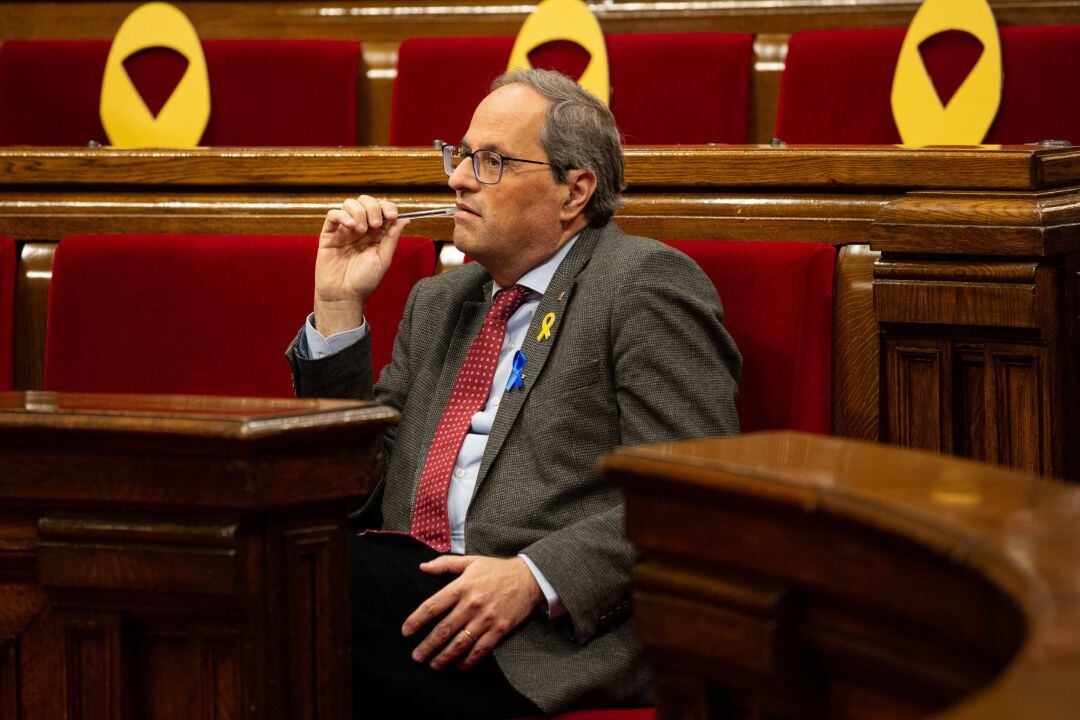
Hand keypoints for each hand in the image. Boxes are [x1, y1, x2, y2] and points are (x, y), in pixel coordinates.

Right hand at [313, 195, 409, 335]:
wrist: (344, 295)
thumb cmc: (364, 281)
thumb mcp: (383, 259)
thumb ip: (392, 238)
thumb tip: (405, 219)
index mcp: (376, 233)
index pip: (382, 209)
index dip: (388, 207)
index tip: (392, 215)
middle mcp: (361, 228)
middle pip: (366, 202)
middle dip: (374, 208)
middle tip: (376, 224)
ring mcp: (344, 229)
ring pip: (350, 204)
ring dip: (359, 212)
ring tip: (361, 230)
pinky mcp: (329, 233)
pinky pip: (333, 214)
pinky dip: (343, 215)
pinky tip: (351, 227)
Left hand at [402, 555, 542, 670]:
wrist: (529, 577)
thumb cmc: (497, 569)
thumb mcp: (471, 561)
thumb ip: (445, 564)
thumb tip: (422, 567)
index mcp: (462, 586)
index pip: (432, 606)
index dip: (416, 621)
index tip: (406, 632)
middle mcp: (471, 604)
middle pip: (443, 629)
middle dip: (427, 646)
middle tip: (416, 657)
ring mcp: (486, 619)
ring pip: (460, 643)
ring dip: (444, 657)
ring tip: (433, 665)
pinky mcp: (499, 629)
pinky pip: (480, 649)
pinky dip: (468, 660)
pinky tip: (459, 665)